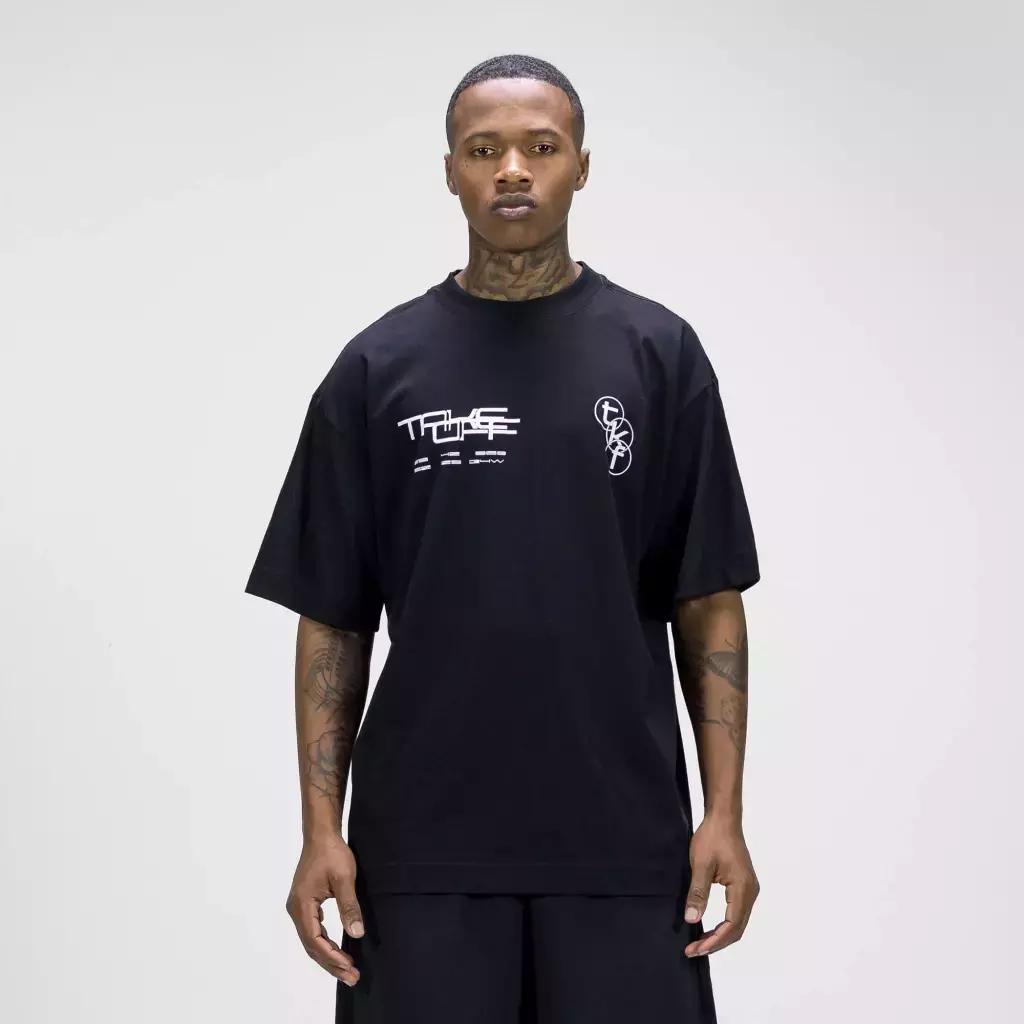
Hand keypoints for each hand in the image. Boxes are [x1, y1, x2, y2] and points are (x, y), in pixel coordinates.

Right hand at [285, 833, 364, 985]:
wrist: (321, 834)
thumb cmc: (332, 853)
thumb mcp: (344, 878)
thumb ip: (349, 906)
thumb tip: (356, 933)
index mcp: (302, 905)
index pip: (315, 939)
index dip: (331, 956)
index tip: (349, 966)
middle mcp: (296, 910)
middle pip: (311, 945)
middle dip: (331, 963)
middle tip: (352, 978)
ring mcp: (298, 907)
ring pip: (312, 940)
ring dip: (328, 956)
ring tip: (347, 970)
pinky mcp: (305, 904)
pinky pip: (313, 930)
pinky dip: (325, 943)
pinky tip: (337, 950)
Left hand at [683, 814, 758, 956]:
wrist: (723, 818)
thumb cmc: (712, 838)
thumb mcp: (700, 865)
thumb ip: (698, 892)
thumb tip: (692, 920)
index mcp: (743, 888)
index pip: (731, 925)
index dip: (714, 941)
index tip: (696, 949)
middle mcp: (750, 892)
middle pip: (737, 929)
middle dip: (716, 943)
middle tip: (694, 950)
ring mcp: (749, 889)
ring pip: (737, 922)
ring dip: (720, 935)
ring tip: (700, 943)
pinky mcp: (743, 885)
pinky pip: (736, 912)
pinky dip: (724, 925)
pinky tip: (710, 928)